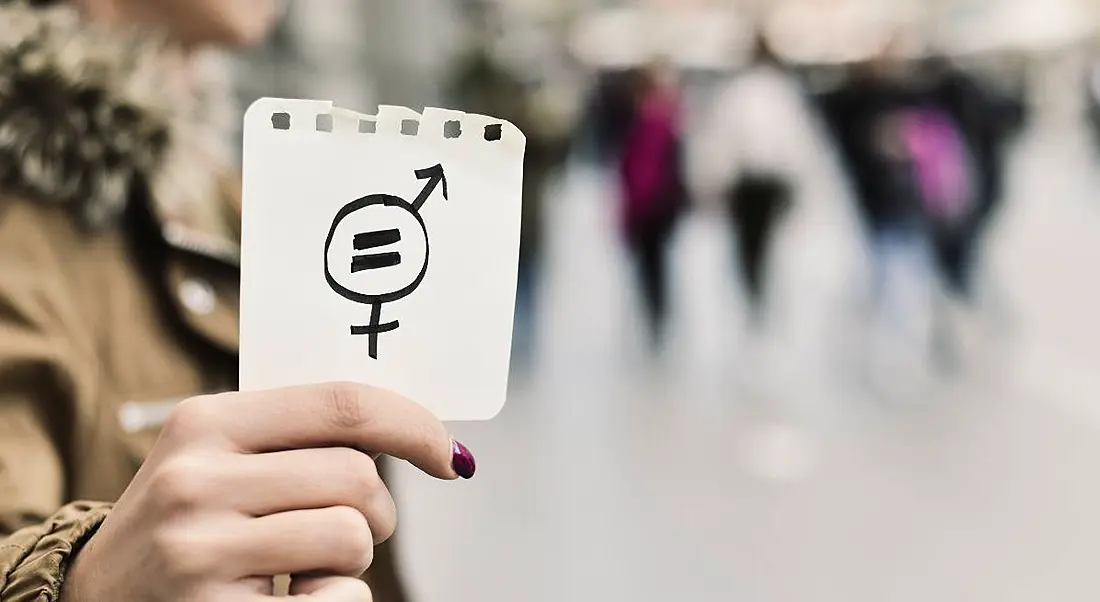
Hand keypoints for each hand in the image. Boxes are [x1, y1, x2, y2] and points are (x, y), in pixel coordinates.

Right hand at [62, 382, 475, 601]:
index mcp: (205, 423)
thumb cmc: (185, 524)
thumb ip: (296, 436)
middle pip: (357, 477)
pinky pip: (338, 600)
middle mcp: (195, 481)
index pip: (342, 404)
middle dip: (377, 510)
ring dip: (352, 558)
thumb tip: (418, 431)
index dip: (414, 425)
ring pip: (350, 536)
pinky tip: (293, 601)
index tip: (448, 452)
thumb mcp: (217, 458)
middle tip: (351, 528)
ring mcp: (200, 551)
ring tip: (304, 567)